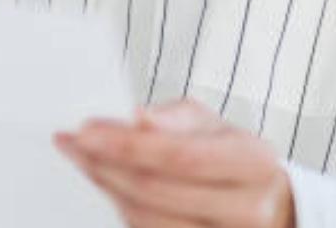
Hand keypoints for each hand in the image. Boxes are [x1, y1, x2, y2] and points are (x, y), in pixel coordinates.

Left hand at [54, 99, 295, 227]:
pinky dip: (119, 207)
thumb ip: (175, 118)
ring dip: (105, 186)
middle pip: (156, 190)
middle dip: (105, 162)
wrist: (264, 202)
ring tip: (82, 157)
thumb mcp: (212, 122)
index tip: (86, 129)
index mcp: (252, 162)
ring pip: (146, 219)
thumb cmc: (230, 154)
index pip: (180, 156)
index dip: (128, 144)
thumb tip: (139, 118)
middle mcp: (246, 208)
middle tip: (71, 141)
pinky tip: (104, 181)